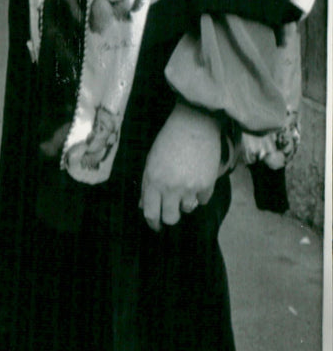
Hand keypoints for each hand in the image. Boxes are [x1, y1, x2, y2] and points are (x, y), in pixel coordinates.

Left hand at [140, 101, 221, 230]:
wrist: (194, 124)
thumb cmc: (168, 139)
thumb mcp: (151, 160)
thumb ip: (147, 185)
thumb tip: (143, 205)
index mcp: (153, 181)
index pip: (150, 213)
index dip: (153, 223)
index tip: (156, 225)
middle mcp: (171, 187)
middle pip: (170, 218)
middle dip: (170, 216)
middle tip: (171, 209)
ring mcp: (190, 187)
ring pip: (187, 210)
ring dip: (185, 203)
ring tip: (185, 187)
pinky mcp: (207, 185)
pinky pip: (202, 200)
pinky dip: (200, 194)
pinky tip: (197, 179)